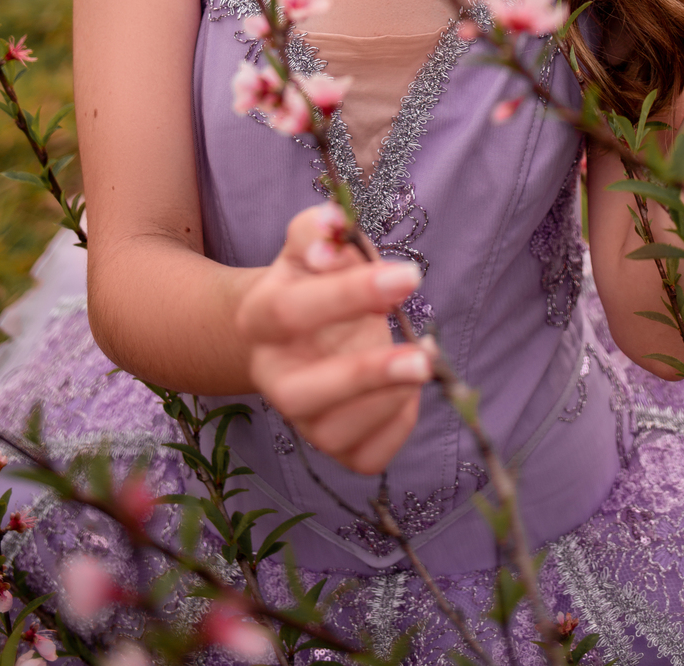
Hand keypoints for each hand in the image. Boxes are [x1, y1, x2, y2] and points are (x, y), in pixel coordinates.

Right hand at [234, 203, 431, 474]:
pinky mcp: (333, 447)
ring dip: (391, 400)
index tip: (410, 275)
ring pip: (334, 433)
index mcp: (259, 319)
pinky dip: (398, 426)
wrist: (298, 326)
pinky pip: (367, 456)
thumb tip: (334, 227)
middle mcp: (271, 376)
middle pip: (303, 392)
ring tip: (424, 359)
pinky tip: (409, 390)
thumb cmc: (314, 276)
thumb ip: (319, 228)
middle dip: (367, 376)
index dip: (349, 294)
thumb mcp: (312, 242)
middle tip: (425, 354)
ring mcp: (299, 418)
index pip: (292, 311)